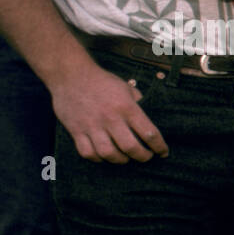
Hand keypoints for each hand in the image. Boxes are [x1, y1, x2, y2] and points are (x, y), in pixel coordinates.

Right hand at [47, 61, 168, 162]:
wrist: (70, 74)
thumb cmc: (102, 81)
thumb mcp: (126, 88)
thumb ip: (138, 104)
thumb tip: (148, 118)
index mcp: (127, 107)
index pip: (149, 133)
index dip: (160, 147)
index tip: (163, 152)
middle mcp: (110, 118)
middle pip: (131, 148)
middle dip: (143, 157)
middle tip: (147, 156)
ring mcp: (92, 125)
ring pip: (109, 154)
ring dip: (121, 160)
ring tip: (126, 158)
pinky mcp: (76, 130)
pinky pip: (88, 153)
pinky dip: (98, 158)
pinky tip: (104, 155)